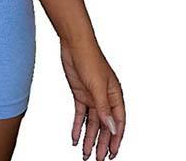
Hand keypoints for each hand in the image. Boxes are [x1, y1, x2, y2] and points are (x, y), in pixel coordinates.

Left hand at [60, 37, 125, 159]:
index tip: (112, 153)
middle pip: (105, 126)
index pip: (119, 123)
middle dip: (102, 143)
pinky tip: (74, 138)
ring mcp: (92, 97)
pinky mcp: (80, 94)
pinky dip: (77, 127)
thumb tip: (112, 129)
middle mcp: (105, 99)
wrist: (74, 44)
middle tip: (98, 159)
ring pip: (92, 123)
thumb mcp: (97, 86)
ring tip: (85, 154)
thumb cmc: (90, 59)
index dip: (116, 139)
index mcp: (115, 96)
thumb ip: (103, 108)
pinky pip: (80, 115)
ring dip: (89, 138)